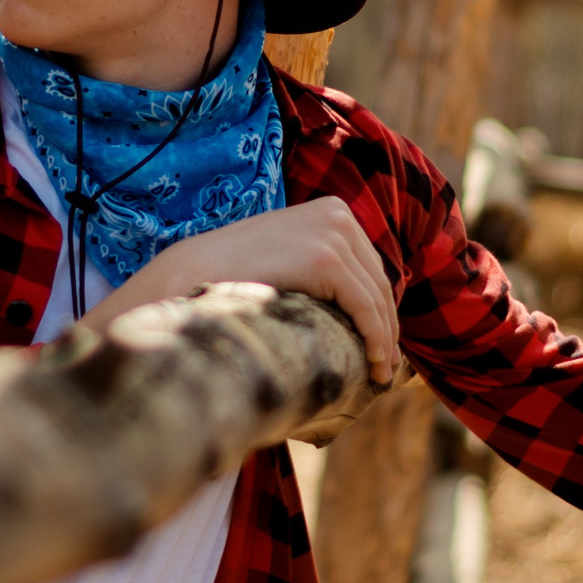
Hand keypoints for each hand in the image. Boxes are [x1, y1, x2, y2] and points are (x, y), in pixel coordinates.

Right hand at [83, 197, 402, 383]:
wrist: (196, 271)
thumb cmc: (237, 274)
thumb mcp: (289, 256)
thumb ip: (320, 266)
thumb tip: (354, 305)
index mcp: (333, 209)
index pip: (371, 267)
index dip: (381, 309)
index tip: (384, 343)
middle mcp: (339, 215)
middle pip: (378, 281)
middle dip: (386, 326)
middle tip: (386, 365)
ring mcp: (334, 233)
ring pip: (376, 298)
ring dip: (384, 339)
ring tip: (380, 373)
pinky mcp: (327, 259)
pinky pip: (364, 307)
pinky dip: (375, 338)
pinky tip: (374, 364)